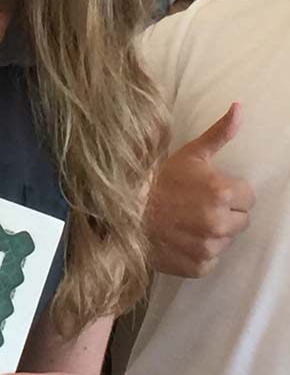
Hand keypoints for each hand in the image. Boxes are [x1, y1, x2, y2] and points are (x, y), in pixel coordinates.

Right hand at [146, 102, 254, 276]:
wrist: (126, 210)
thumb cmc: (160, 179)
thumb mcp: (191, 153)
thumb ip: (220, 133)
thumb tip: (240, 108)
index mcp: (222, 192)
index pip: (247, 198)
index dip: (230, 191)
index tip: (210, 189)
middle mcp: (219, 222)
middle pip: (240, 221)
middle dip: (225, 212)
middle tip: (198, 204)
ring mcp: (208, 247)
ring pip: (226, 240)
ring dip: (213, 232)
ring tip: (188, 220)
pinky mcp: (198, 266)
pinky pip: (211, 259)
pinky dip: (200, 250)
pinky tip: (183, 237)